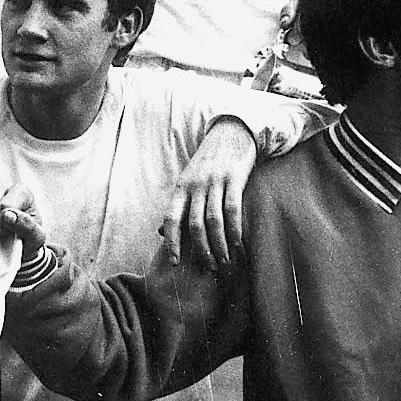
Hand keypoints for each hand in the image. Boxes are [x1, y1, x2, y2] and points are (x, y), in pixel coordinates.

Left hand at [163, 118, 255, 268]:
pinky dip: (235, 230)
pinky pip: (233, 210)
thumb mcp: (189, 179)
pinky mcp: (234, 179)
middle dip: (202, 250)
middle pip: (194, 225)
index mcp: (181, 187)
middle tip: (210, 268)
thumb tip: (162, 232)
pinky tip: (239, 245)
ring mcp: (214, 182)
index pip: (171, 219)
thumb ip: (180, 204)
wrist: (231, 132)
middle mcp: (195, 185)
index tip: (175, 263)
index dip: (171, 243)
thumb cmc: (209, 162)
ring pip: (214, 221)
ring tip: (225, 262)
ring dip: (220, 245)